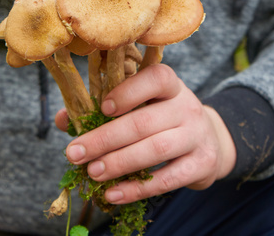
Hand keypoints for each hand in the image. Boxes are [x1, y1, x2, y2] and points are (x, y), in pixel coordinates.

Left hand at [55, 64, 235, 204]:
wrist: (209, 141)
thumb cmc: (163, 120)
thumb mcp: (143, 106)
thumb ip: (103, 110)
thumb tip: (63, 119)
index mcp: (170, 86)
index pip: (155, 78)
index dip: (128, 91)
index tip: (102, 108)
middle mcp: (187, 106)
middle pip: (145, 121)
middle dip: (105, 139)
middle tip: (75, 153)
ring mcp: (197, 135)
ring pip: (156, 149)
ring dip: (119, 162)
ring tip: (92, 173)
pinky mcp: (203, 163)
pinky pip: (168, 178)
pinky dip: (138, 189)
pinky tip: (114, 194)